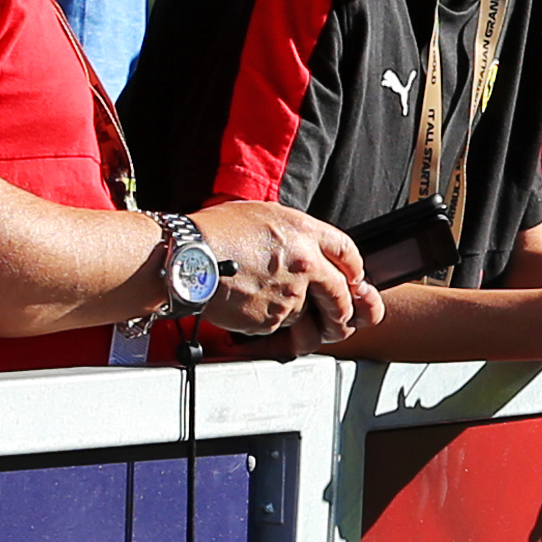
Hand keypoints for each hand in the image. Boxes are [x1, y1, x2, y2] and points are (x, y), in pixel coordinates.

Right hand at [189, 199, 379, 347]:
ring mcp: (290, 295)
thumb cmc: (214, 232)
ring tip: (286, 314)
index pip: (348, 252)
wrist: (187, 259)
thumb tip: (305, 247)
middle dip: (344, 309)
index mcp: (304, 232)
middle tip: (340, 316)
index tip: (354, 279)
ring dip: (303, 319)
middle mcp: (305, 264)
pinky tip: (252, 307)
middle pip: (342, 295)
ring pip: (310, 315)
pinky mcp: (271, 320)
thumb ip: (292, 233)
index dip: (354, 269)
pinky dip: (271, 322)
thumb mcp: (262, 215)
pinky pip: (280, 326)